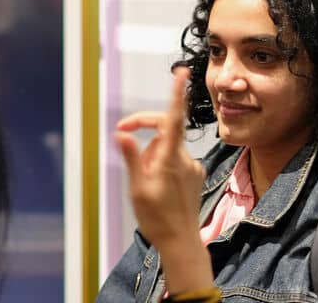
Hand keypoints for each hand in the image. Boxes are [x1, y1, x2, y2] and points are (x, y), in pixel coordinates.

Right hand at [116, 66, 213, 292]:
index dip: (176, 94)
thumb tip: (122, 133)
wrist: (181, 243)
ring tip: (143, 182)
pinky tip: (157, 187)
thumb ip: (132, 158)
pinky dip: (162, 164)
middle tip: (123, 138)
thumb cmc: (156, 218)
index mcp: (170, 159)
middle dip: (144, 133)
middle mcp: (185, 158)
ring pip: (167, 147)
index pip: (173, 119)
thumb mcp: (137, 188)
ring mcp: (192, 166)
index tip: (181, 74)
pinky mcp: (194, 174)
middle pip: (165, 130)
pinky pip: (175, 159)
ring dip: (152, 155)